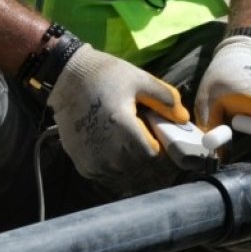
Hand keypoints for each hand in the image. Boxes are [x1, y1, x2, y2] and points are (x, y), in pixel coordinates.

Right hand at [48, 44, 189, 188]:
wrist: (66, 78)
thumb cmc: (105, 76)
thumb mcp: (139, 79)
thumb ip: (164, 99)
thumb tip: (183, 118)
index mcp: (124, 130)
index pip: (153, 156)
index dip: (159, 146)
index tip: (156, 135)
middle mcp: (109, 152)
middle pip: (140, 167)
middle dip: (146, 154)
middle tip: (141, 134)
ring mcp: (94, 161)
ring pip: (124, 174)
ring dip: (131, 162)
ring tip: (125, 139)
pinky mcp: (83, 165)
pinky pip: (108, 175)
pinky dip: (114, 166)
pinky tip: (111, 147)